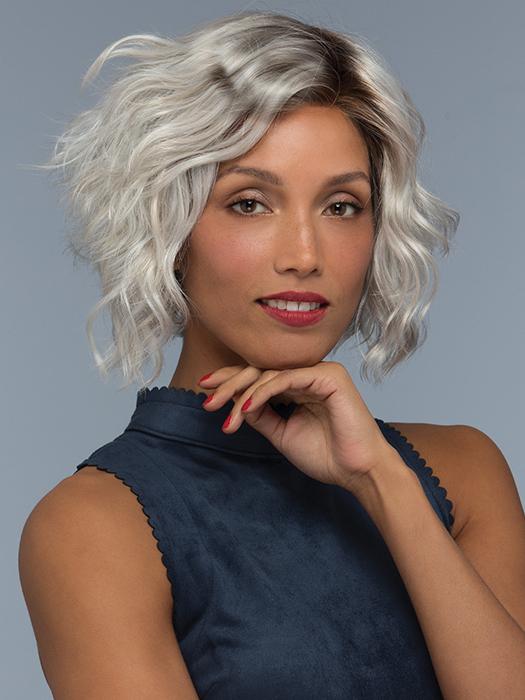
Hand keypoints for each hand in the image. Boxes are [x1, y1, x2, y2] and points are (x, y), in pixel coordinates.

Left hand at [198, 361, 400, 492]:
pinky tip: (246, 408)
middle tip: (207, 403)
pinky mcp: (329, 376)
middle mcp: (309, 372)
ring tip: (226, 416)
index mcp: (299, 384)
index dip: (230, 380)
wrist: (357, 472)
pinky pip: (286, 378)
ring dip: (242, 394)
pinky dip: (263, 392)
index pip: (259, 374)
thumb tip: (233, 401)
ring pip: (269, 373)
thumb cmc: (326, 455)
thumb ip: (260, 415)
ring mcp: (320, 370)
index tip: (204, 391)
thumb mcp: (281, 433)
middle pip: (259, 369)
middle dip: (229, 385)